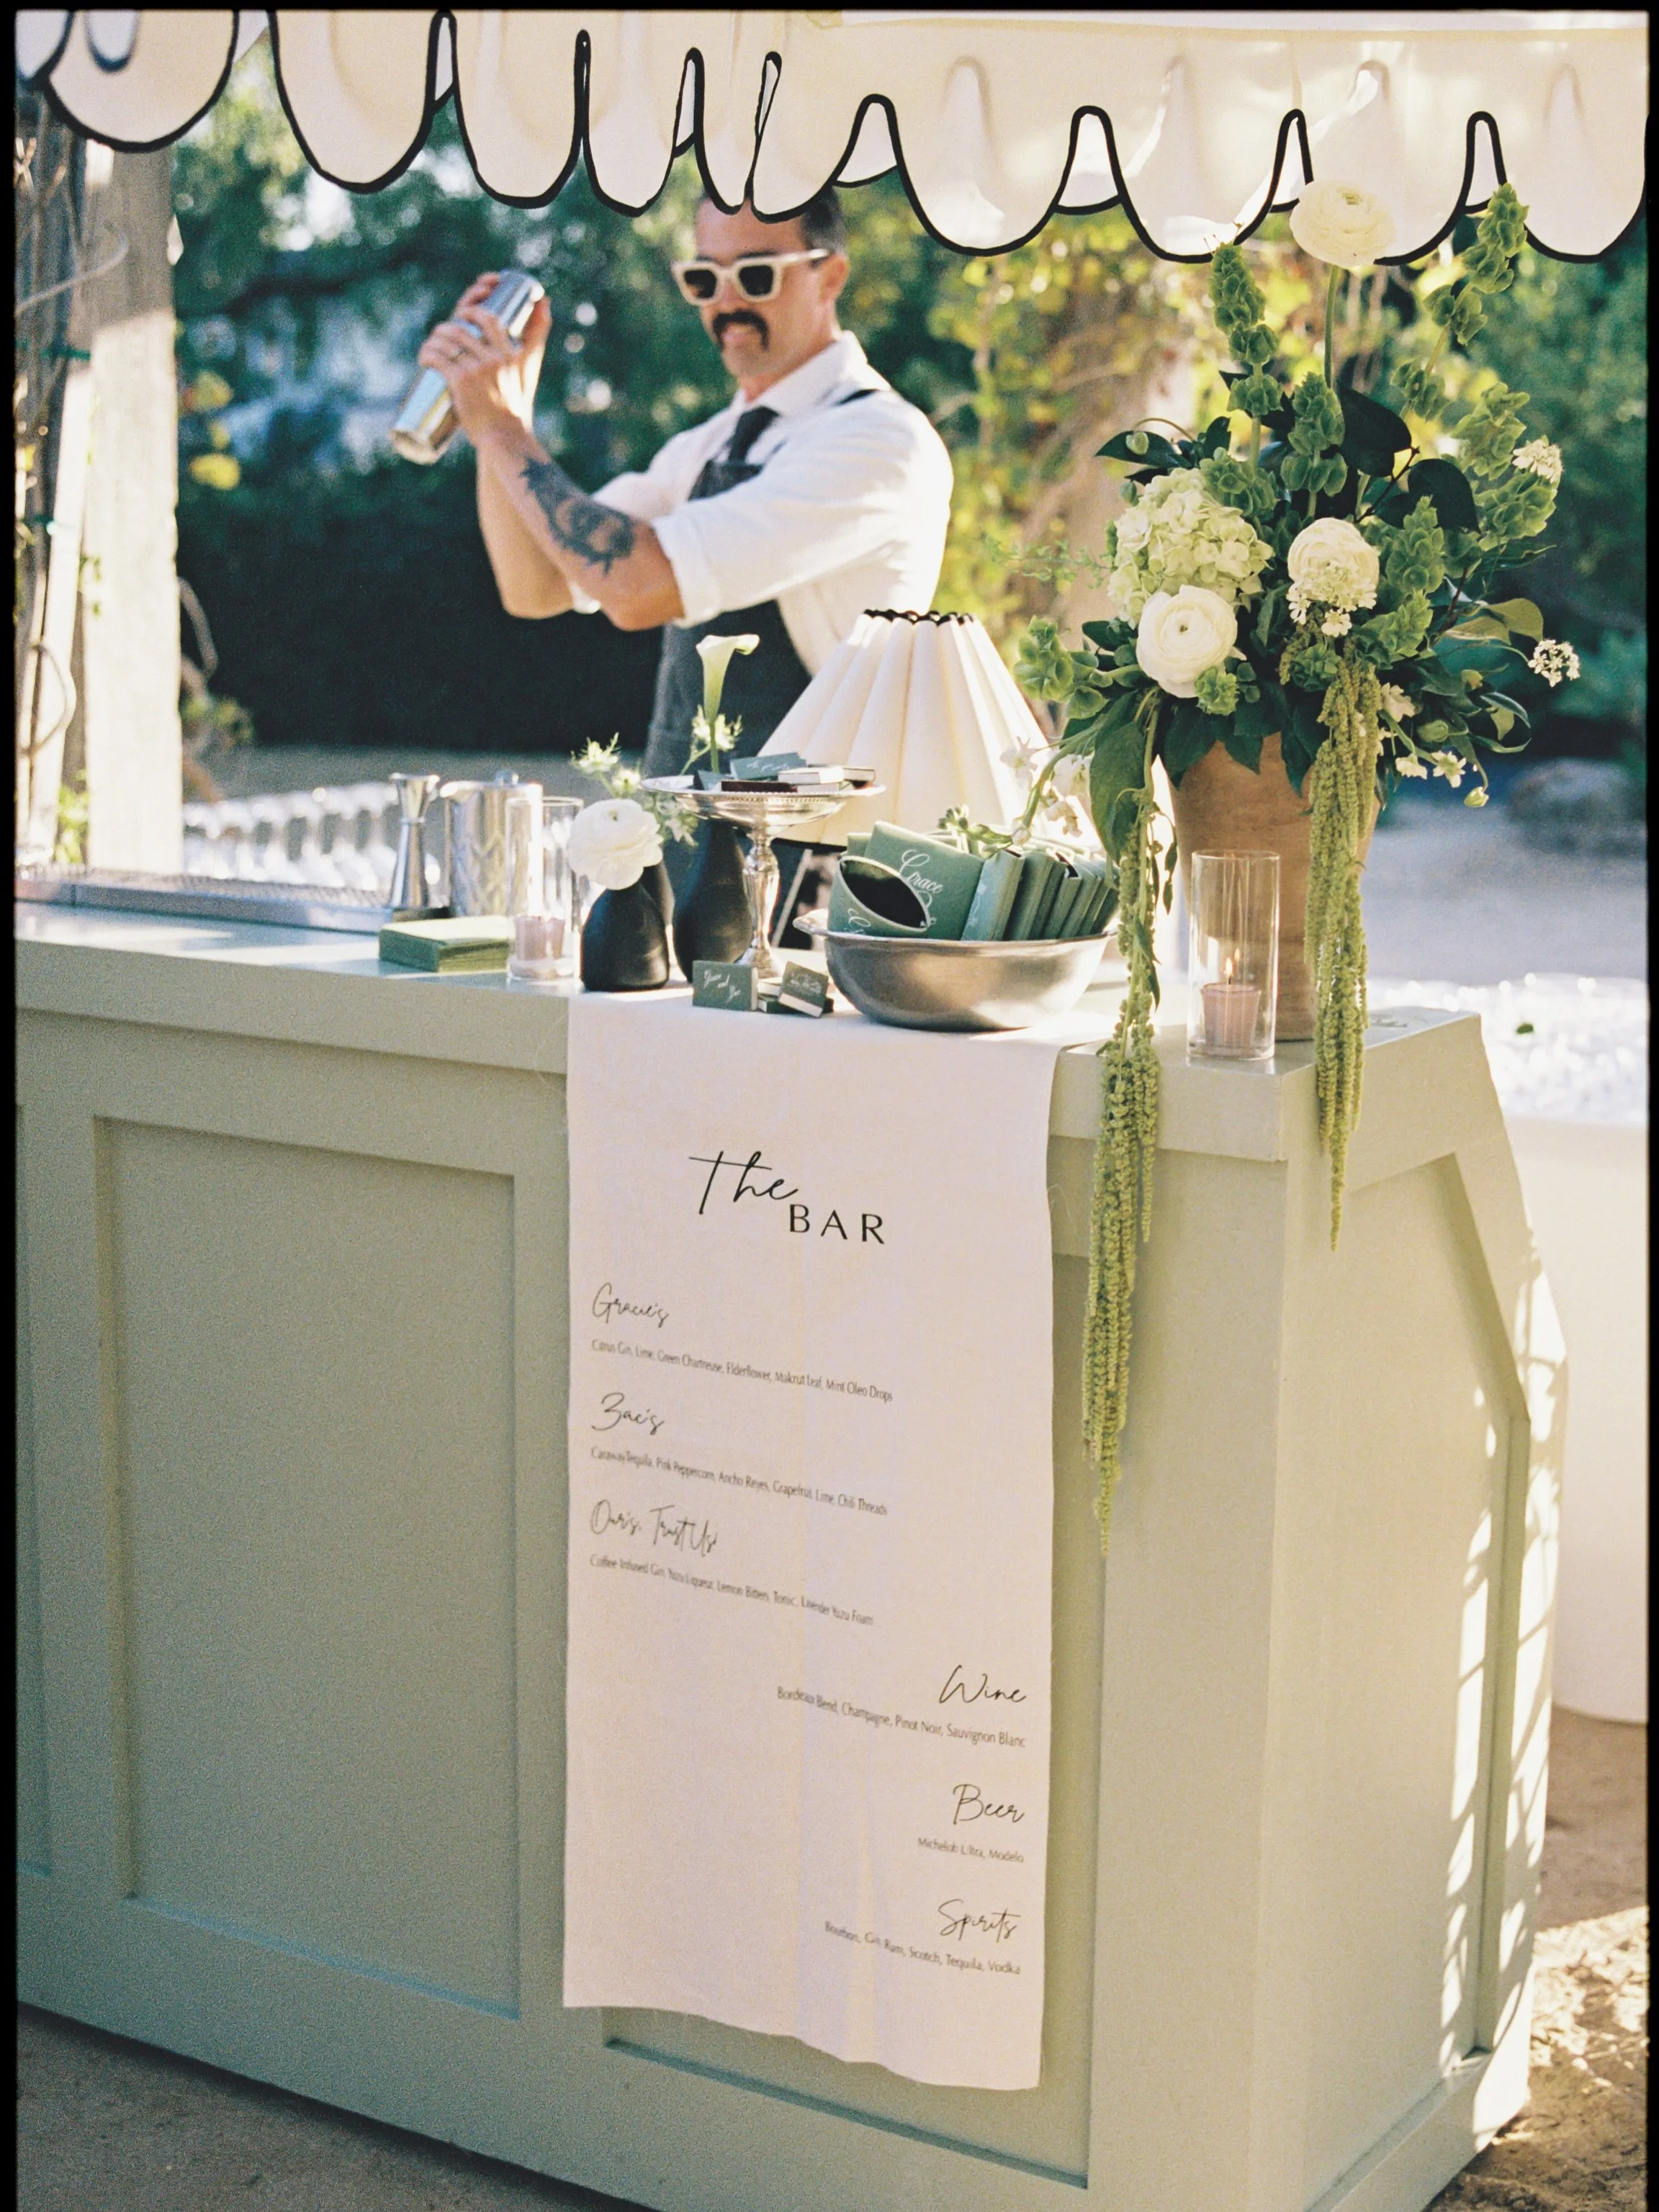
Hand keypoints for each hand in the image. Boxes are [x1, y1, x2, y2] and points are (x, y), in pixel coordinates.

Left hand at [417, 272, 551, 440]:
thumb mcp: (530, 368)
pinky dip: (427, 354)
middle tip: (441, 334)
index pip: (489, 319)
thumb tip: (544, 300)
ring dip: (434, 339)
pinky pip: (438, 358)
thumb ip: (537, 336)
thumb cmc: (516, 406)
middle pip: (462, 328)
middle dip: (447, 326)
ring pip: (447, 341)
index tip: (462, 314)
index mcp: (510, 355)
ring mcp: (476, 371)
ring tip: (431, 346)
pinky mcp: (460, 383)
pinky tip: (424, 356)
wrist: (506, 439)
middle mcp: (494, 360)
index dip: (472, 310)